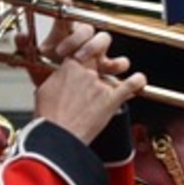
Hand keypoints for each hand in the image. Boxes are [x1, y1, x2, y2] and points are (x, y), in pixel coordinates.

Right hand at [32, 24, 146, 143]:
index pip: (80, 47)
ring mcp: (100, 85)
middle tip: (100, 58)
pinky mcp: (111, 100)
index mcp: (68, 68)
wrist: (58, 137)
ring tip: (120, 67)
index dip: (83, 48)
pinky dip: (138, 81)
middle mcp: (86, 73)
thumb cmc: (49, 119)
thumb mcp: (44, 91)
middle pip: (99, 49)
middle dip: (100, 49)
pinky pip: (131, 85)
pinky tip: (139, 80)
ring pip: (119, 64)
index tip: (84, 53)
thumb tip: (61, 76)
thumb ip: (57, 79)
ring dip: (121, 64)